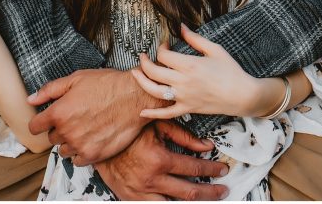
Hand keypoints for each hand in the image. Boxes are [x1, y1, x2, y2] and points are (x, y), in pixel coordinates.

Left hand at [26, 68, 160, 163]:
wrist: (133, 97)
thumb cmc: (105, 85)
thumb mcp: (74, 79)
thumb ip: (49, 91)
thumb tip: (31, 99)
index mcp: (58, 113)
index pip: (35, 126)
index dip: (39, 122)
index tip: (44, 121)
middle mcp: (66, 132)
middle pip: (52, 138)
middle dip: (58, 129)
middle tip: (73, 119)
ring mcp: (80, 145)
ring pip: (64, 150)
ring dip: (69, 142)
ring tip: (82, 129)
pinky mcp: (94, 155)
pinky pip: (78, 161)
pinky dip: (81, 152)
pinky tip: (89, 140)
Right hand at [95, 120, 228, 200]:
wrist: (97, 141)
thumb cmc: (127, 130)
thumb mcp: (156, 125)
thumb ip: (183, 135)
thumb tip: (206, 145)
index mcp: (158, 159)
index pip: (194, 167)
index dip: (212, 169)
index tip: (222, 170)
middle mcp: (151, 179)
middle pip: (190, 192)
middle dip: (211, 192)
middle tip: (223, 189)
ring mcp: (140, 192)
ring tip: (208, 200)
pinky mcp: (131, 198)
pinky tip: (180, 203)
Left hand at [133, 24, 259, 119]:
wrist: (243, 95)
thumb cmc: (231, 70)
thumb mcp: (214, 49)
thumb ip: (194, 38)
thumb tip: (180, 26)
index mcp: (189, 65)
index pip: (163, 55)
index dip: (160, 47)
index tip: (165, 45)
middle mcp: (183, 81)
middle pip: (153, 71)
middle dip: (144, 62)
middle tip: (143, 56)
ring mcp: (184, 97)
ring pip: (154, 91)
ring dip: (141, 81)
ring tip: (134, 73)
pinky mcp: (187, 109)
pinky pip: (166, 113)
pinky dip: (153, 114)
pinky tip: (142, 112)